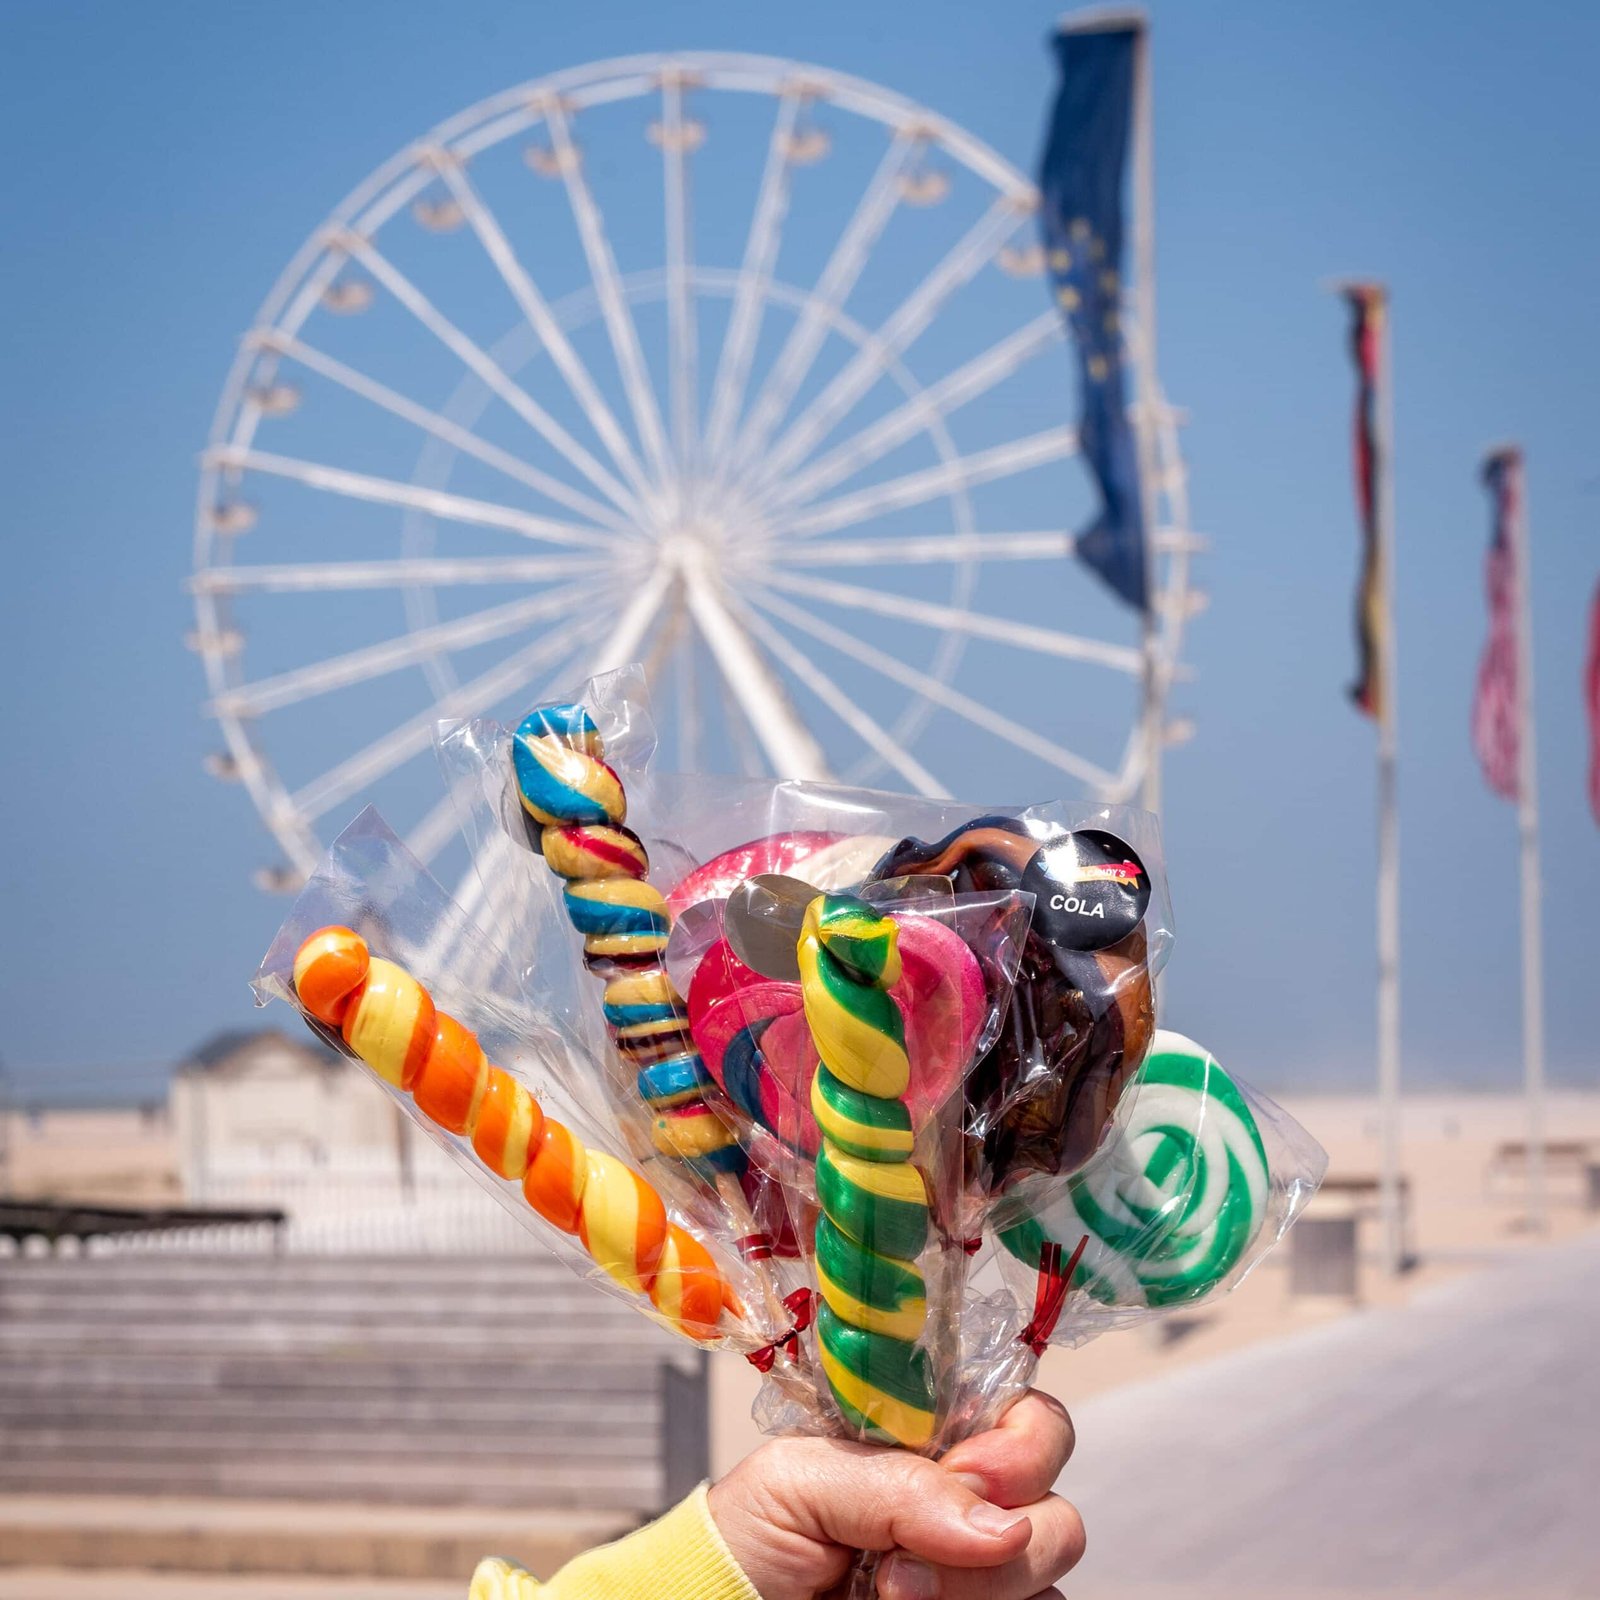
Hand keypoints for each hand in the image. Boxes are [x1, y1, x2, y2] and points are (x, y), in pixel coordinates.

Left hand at [707, 1390, 1083, 1599]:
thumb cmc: (754, 1534)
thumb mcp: (802, 1479)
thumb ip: (899, 1482)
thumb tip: (1005, 1526)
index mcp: (937, 1441)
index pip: (1031, 1420)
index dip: (1021, 1446)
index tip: (973, 1474)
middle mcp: (973, 1505)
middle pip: (1055, 1506)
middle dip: (993, 1534)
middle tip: (900, 1562)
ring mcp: (980, 1576)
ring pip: (1046, 1577)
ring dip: (973, 1591)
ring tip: (885, 1594)